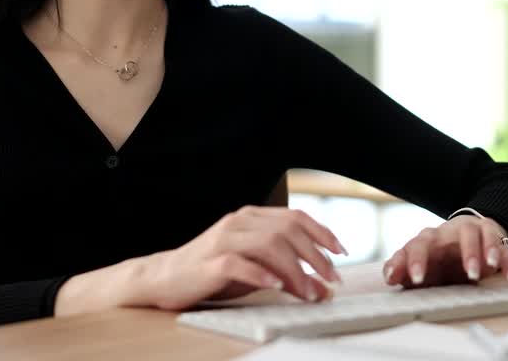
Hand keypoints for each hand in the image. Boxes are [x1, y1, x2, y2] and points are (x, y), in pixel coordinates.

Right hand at [137, 205, 347, 310]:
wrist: (165, 277)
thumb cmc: (213, 272)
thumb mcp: (257, 272)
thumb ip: (289, 275)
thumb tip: (324, 288)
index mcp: (251, 217)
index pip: (295, 217)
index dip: (322, 232)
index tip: (341, 251)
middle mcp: (239, 222)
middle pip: (287, 230)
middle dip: (315, 255)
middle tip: (331, 279)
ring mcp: (223, 240)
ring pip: (268, 244)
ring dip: (294, 269)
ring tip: (307, 291)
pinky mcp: (209, 262)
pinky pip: (238, 263)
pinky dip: (260, 274)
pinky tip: (275, 286)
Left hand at [382, 215, 507, 287]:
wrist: (466, 234)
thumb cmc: (440, 255)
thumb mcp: (422, 264)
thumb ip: (403, 269)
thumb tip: (389, 276)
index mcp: (428, 239)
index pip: (418, 245)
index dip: (416, 261)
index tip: (416, 279)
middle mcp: (449, 231)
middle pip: (452, 235)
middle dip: (460, 254)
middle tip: (465, 275)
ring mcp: (472, 230)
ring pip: (477, 234)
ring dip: (482, 251)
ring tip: (484, 271)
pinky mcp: (493, 234)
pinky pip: (502, 244)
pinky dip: (506, 259)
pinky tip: (507, 274)